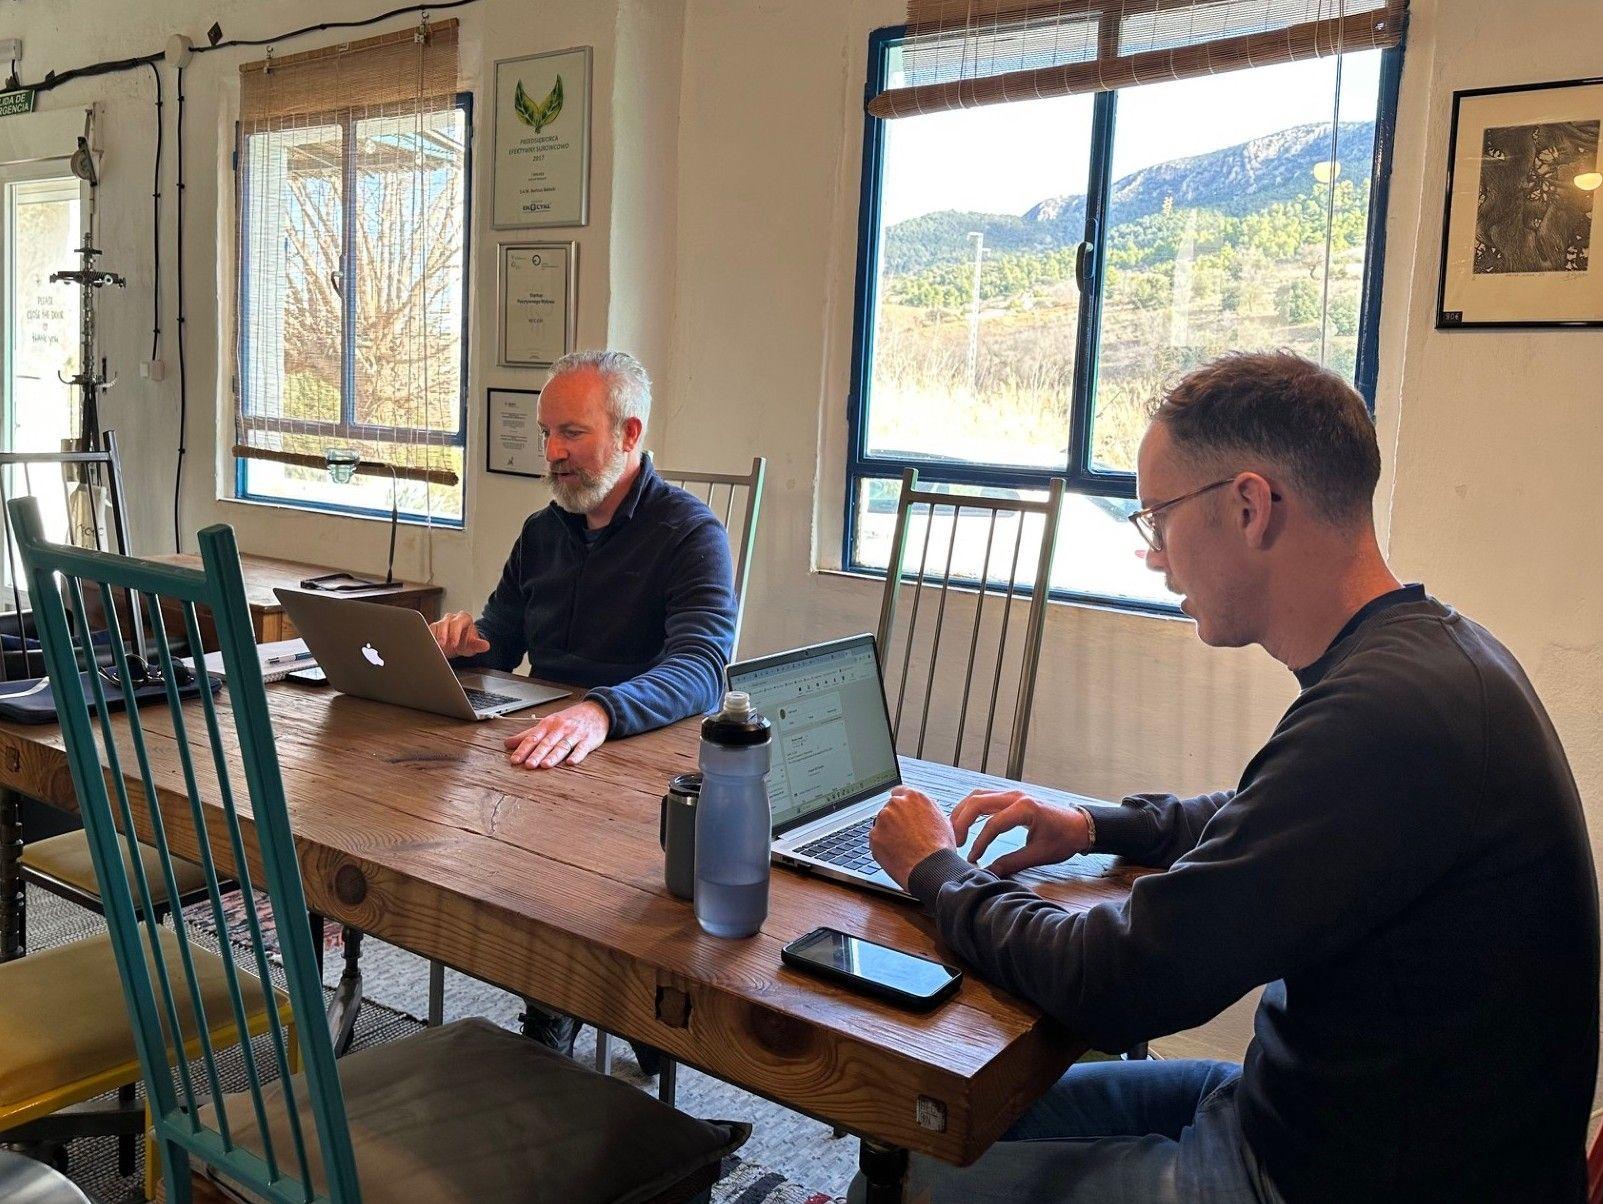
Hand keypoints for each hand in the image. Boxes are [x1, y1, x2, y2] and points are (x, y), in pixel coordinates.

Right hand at [430, 611, 489, 657]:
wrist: (458, 645)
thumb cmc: (466, 642)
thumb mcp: (473, 645)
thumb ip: (479, 645)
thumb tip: (486, 646)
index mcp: (464, 618)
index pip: (458, 623)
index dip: (455, 633)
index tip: (454, 644)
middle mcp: (452, 618)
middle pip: (445, 623)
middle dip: (443, 635)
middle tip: (442, 645)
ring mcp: (442, 622)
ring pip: (436, 626)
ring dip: (434, 636)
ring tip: (435, 646)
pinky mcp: (434, 627)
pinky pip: (429, 630)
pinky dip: (428, 637)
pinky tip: (428, 644)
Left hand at [504, 700, 610, 769]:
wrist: (596, 711)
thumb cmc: (570, 719)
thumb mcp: (548, 723)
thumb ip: (528, 735)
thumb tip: (508, 743)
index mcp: (548, 724)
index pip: (533, 737)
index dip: (523, 749)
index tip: (515, 759)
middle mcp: (561, 728)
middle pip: (547, 743)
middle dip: (537, 754)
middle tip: (528, 765)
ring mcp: (575, 734)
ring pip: (562, 746)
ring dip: (554, 756)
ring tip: (545, 765)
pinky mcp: (588, 740)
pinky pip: (582, 748)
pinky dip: (577, 755)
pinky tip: (571, 762)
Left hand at [868, 786, 956, 888]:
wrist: (930, 868)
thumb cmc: (939, 848)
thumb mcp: (942, 820)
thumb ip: (927, 809)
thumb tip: (922, 809)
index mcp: (914, 797)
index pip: (900, 792)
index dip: (902, 805)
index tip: (901, 812)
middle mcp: (896, 804)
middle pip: (890, 809)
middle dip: (895, 820)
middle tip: (905, 835)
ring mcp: (883, 820)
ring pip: (882, 824)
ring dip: (888, 832)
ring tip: (903, 847)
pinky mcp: (874, 836)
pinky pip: (876, 840)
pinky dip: (882, 846)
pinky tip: (896, 854)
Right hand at [951, 790, 1091, 876]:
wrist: (1080, 826)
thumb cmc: (1064, 839)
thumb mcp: (1039, 855)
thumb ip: (1012, 863)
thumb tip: (989, 873)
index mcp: (1025, 808)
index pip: (992, 824)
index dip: (979, 843)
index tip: (972, 859)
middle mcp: (1016, 795)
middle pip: (978, 802)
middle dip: (962, 821)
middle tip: (955, 842)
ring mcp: (1012, 793)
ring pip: (978, 796)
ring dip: (963, 812)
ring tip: (955, 832)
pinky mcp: (1010, 797)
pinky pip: (985, 797)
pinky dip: (971, 808)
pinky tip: (965, 822)